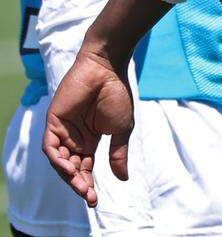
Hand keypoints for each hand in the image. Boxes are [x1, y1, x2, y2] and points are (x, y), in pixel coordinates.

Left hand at [42, 47, 133, 206]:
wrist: (108, 70)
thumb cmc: (117, 95)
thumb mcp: (121, 129)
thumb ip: (118, 153)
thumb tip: (123, 179)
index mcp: (90, 141)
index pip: (85, 168)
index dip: (88, 184)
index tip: (95, 200)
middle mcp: (74, 139)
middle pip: (72, 168)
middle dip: (79, 184)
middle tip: (88, 196)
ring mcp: (63, 131)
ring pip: (60, 161)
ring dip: (68, 176)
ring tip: (81, 185)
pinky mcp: (53, 122)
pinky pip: (50, 147)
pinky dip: (57, 160)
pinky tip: (68, 169)